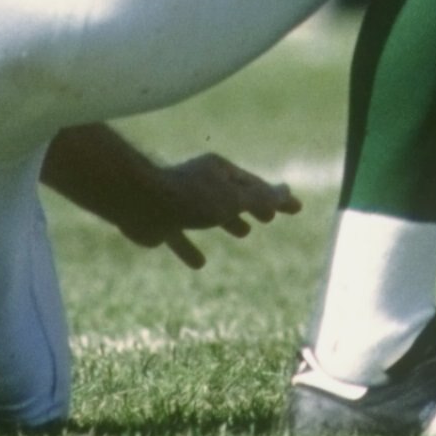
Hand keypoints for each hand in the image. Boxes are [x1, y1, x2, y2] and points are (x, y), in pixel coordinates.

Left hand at [111, 153, 300, 268]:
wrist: (140, 204)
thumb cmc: (191, 199)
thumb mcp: (233, 199)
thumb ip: (259, 198)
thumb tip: (287, 193)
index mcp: (220, 171)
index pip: (256, 186)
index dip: (277, 198)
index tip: (295, 207)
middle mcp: (202, 183)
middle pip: (234, 196)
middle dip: (253, 207)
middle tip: (270, 218)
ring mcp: (181, 203)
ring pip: (211, 214)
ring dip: (229, 222)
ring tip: (245, 233)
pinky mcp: (163, 223)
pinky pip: (182, 237)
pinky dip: (192, 249)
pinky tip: (199, 264)